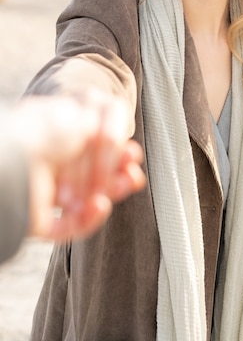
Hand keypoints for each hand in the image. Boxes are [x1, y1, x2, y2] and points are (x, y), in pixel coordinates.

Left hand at [7, 95, 145, 240]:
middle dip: (117, 174)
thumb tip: (119, 144)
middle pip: (93, 173)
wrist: (12, 158)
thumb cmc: (46, 129)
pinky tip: (101, 204)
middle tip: (132, 173)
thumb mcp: (86, 114)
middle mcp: (49, 160)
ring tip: (126, 186)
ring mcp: (43, 189)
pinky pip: (71, 226)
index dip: (117, 151)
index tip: (132, 153)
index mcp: (57, 132)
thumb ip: (106, 129)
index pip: (94, 144)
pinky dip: (92, 219)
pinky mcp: (37, 218)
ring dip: (110, 193)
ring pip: (85, 200)